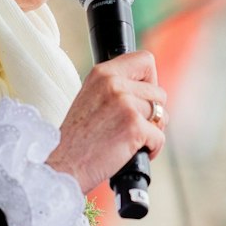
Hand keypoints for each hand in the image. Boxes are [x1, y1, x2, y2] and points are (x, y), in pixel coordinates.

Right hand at [49, 50, 165, 192]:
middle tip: (134, 127)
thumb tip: (149, 89)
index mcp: (103, 73)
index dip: (151, 80)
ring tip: (131, 141)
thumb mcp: (92, 98)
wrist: (63, 165)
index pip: (145, 60)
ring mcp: (125, 104)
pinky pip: (160, 137)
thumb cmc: (77, 139)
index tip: (143, 97)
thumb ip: (116, 88)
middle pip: (159, 92)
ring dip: (153, 131)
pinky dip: (152, 149)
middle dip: (153, 113)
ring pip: (162, 115)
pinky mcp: (134, 126)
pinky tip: (133, 153)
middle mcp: (114, 83)